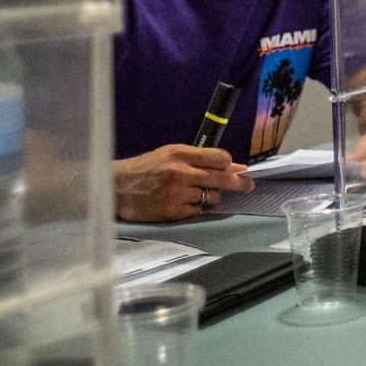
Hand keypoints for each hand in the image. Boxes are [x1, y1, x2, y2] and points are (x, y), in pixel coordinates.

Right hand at [113, 145, 252, 222]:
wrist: (115, 187)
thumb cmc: (145, 168)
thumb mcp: (170, 154)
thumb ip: (200, 158)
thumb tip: (235, 166)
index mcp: (180, 154)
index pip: (220, 158)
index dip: (229, 164)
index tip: (234, 168)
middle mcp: (180, 172)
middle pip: (222, 178)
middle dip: (239, 183)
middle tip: (249, 186)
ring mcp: (176, 193)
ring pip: (212, 197)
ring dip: (212, 197)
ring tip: (199, 194)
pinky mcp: (172, 212)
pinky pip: (198, 211)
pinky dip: (197, 208)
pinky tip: (188, 204)